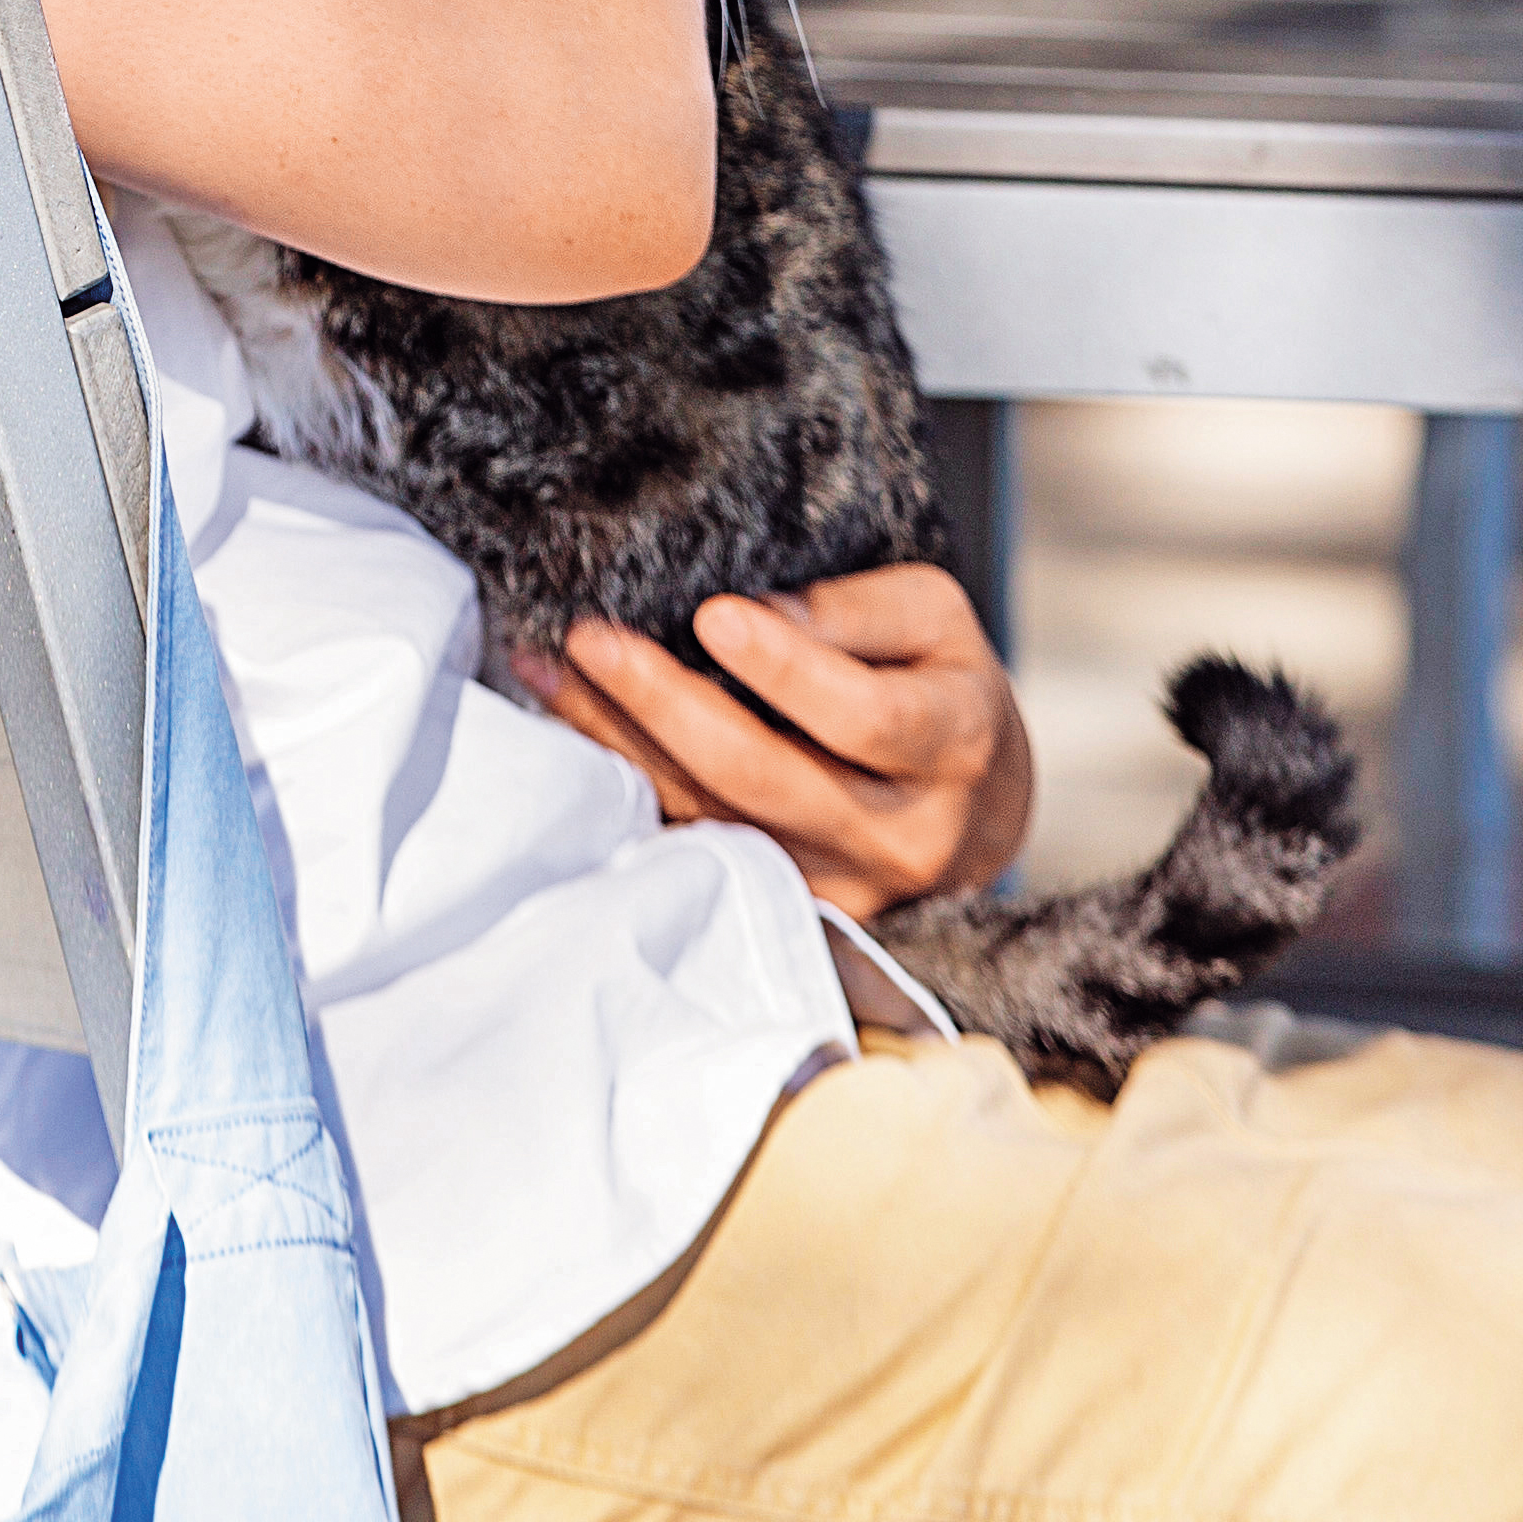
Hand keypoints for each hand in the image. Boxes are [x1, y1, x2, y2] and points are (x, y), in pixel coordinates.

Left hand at [519, 565, 1032, 916]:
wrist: (973, 811)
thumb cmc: (941, 687)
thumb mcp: (935, 622)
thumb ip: (852, 612)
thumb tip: (753, 613)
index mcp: (953, 749)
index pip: (865, 717)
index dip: (786, 669)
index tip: (711, 614)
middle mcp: (899, 835)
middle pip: (764, 778)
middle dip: (664, 704)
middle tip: (591, 639)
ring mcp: (838, 887)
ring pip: (711, 817)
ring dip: (619, 743)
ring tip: (550, 671)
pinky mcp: (784, 908)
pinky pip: (691, 846)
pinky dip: (625, 786)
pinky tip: (568, 726)